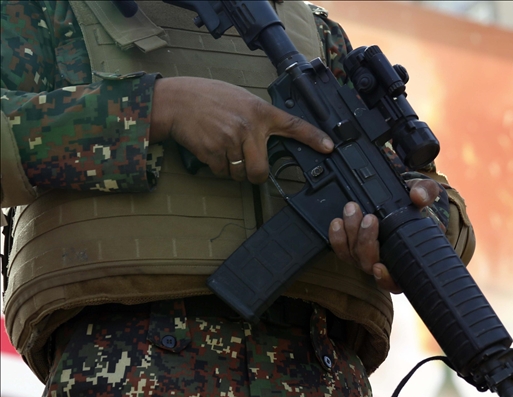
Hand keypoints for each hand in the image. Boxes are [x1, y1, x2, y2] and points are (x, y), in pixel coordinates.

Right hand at [150, 77, 332, 183]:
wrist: (177, 101)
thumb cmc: (209, 98)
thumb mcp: (241, 100)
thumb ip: (258, 117)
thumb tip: (269, 139)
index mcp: (260, 111)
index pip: (293, 124)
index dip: (313, 137)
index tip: (329, 147)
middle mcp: (249, 127)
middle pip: (260, 171)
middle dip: (254, 175)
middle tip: (247, 166)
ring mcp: (231, 140)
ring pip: (239, 174)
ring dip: (232, 170)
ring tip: (222, 147)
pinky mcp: (213, 151)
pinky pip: (222, 172)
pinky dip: (217, 167)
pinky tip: (210, 148)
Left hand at [329, 179, 440, 292]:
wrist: (399, 201)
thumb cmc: (415, 204)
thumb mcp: (426, 193)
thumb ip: (426, 192)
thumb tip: (418, 196)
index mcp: (407, 258)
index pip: (397, 281)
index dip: (386, 279)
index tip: (379, 267)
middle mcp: (385, 262)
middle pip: (369, 264)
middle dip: (366, 242)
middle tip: (369, 219)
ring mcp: (366, 256)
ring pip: (353, 256)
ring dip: (350, 234)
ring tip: (352, 211)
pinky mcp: (352, 247)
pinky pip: (341, 249)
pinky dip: (337, 237)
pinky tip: (337, 222)